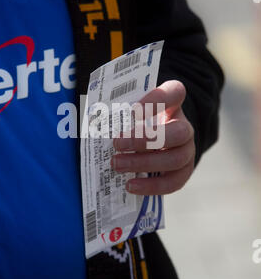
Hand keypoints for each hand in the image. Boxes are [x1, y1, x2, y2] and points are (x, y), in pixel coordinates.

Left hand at [111, 80, 194, 194]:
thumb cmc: (139, 122)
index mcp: (173, 103)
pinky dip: (151, 186)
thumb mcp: (132, 109)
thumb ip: (119, 110)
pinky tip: (130, 185)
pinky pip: (174, 182)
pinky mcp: (183, 172)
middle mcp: (184, 126)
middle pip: (178, 132)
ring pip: (175, 159)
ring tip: (116, 164)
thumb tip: (90, 121)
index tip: (133, 109)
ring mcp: (188, 150)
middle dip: (145, 139)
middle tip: (117, 144)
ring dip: (143, 163)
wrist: (155, 141)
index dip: (156, 100)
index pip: (175, 93)